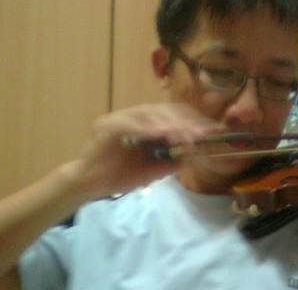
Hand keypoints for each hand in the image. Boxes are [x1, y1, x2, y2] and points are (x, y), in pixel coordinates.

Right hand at [62, 103, 224, 198]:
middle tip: (200, 133)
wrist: (89, 185)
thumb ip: (170, 161)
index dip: (190, 120)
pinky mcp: (107, 125)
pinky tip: (162, 134)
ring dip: (169, 124)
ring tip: (186, 135)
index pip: (171, 115)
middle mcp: (133, 116)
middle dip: (184, 122)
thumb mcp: (152, 170)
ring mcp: (119, 118)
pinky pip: (130, 123)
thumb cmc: (119, 176)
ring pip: (149, 113)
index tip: (209, 130)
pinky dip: (147, 128)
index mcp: (145, 124)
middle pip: (163, 111)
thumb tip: (192, 156)